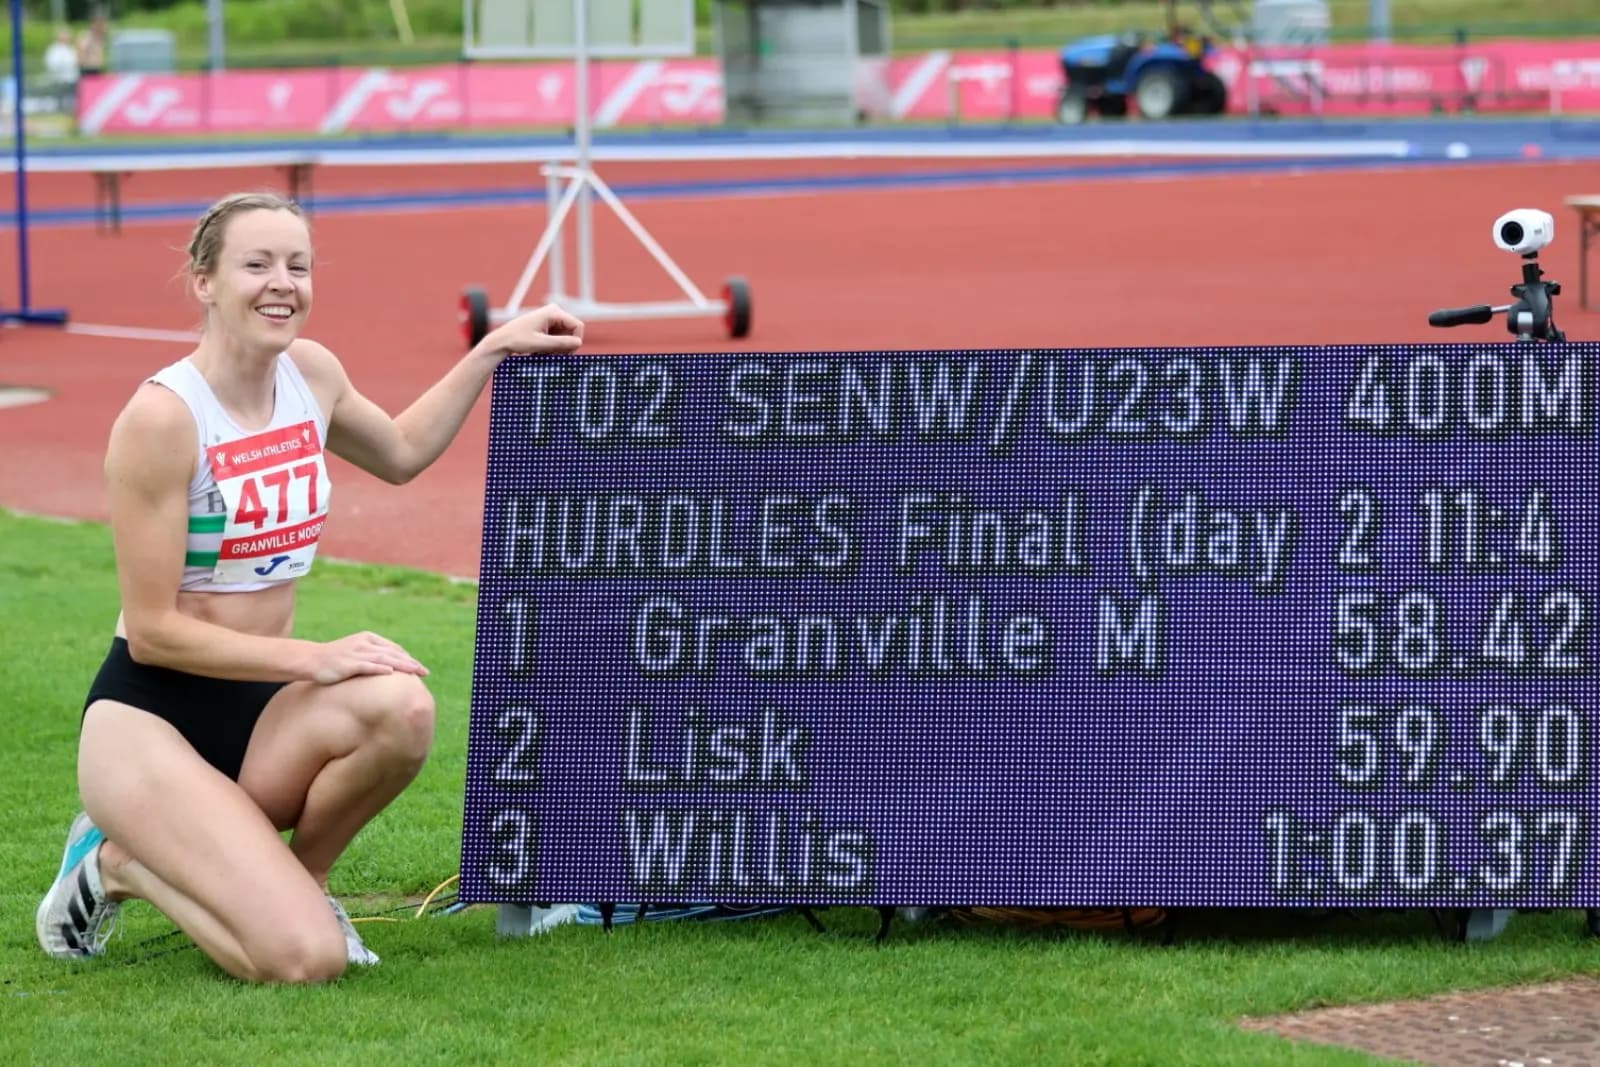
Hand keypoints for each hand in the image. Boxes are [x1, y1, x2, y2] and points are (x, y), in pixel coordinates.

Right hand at [306, 631, 428, 684]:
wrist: (310, 660)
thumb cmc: (335, 659)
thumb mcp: (356, 653)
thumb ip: (372, 657)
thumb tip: (390, 668)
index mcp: (368, 639)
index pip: (393, 648)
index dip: (408, 658)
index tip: (419, 667)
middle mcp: (364, 644)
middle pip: (393, 653)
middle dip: (410, 663)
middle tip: (425, 672)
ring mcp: (356, 653)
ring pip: (384, 659)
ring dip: (402, 665)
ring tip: (415, 672)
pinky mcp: (348, 664)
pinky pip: (367, 666)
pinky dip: (380, 669)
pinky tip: (391, 673)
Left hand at [485, 304, 584, 358]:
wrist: (501, 341)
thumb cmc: (517, 340)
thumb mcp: (541, 344)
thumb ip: (561, 343)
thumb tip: (578, 342)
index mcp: (553, 312)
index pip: (577, 326)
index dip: (575, 342)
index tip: (565, 354)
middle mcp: (554, 312)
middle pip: (572, 332)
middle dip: (564, 346)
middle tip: (551, 355)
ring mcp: (551, 319)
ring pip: (566, 337)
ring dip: (558, 348)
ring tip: (543, 353)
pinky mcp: (547, 326)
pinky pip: (559, 338)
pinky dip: (553, 347)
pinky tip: (541, 351)